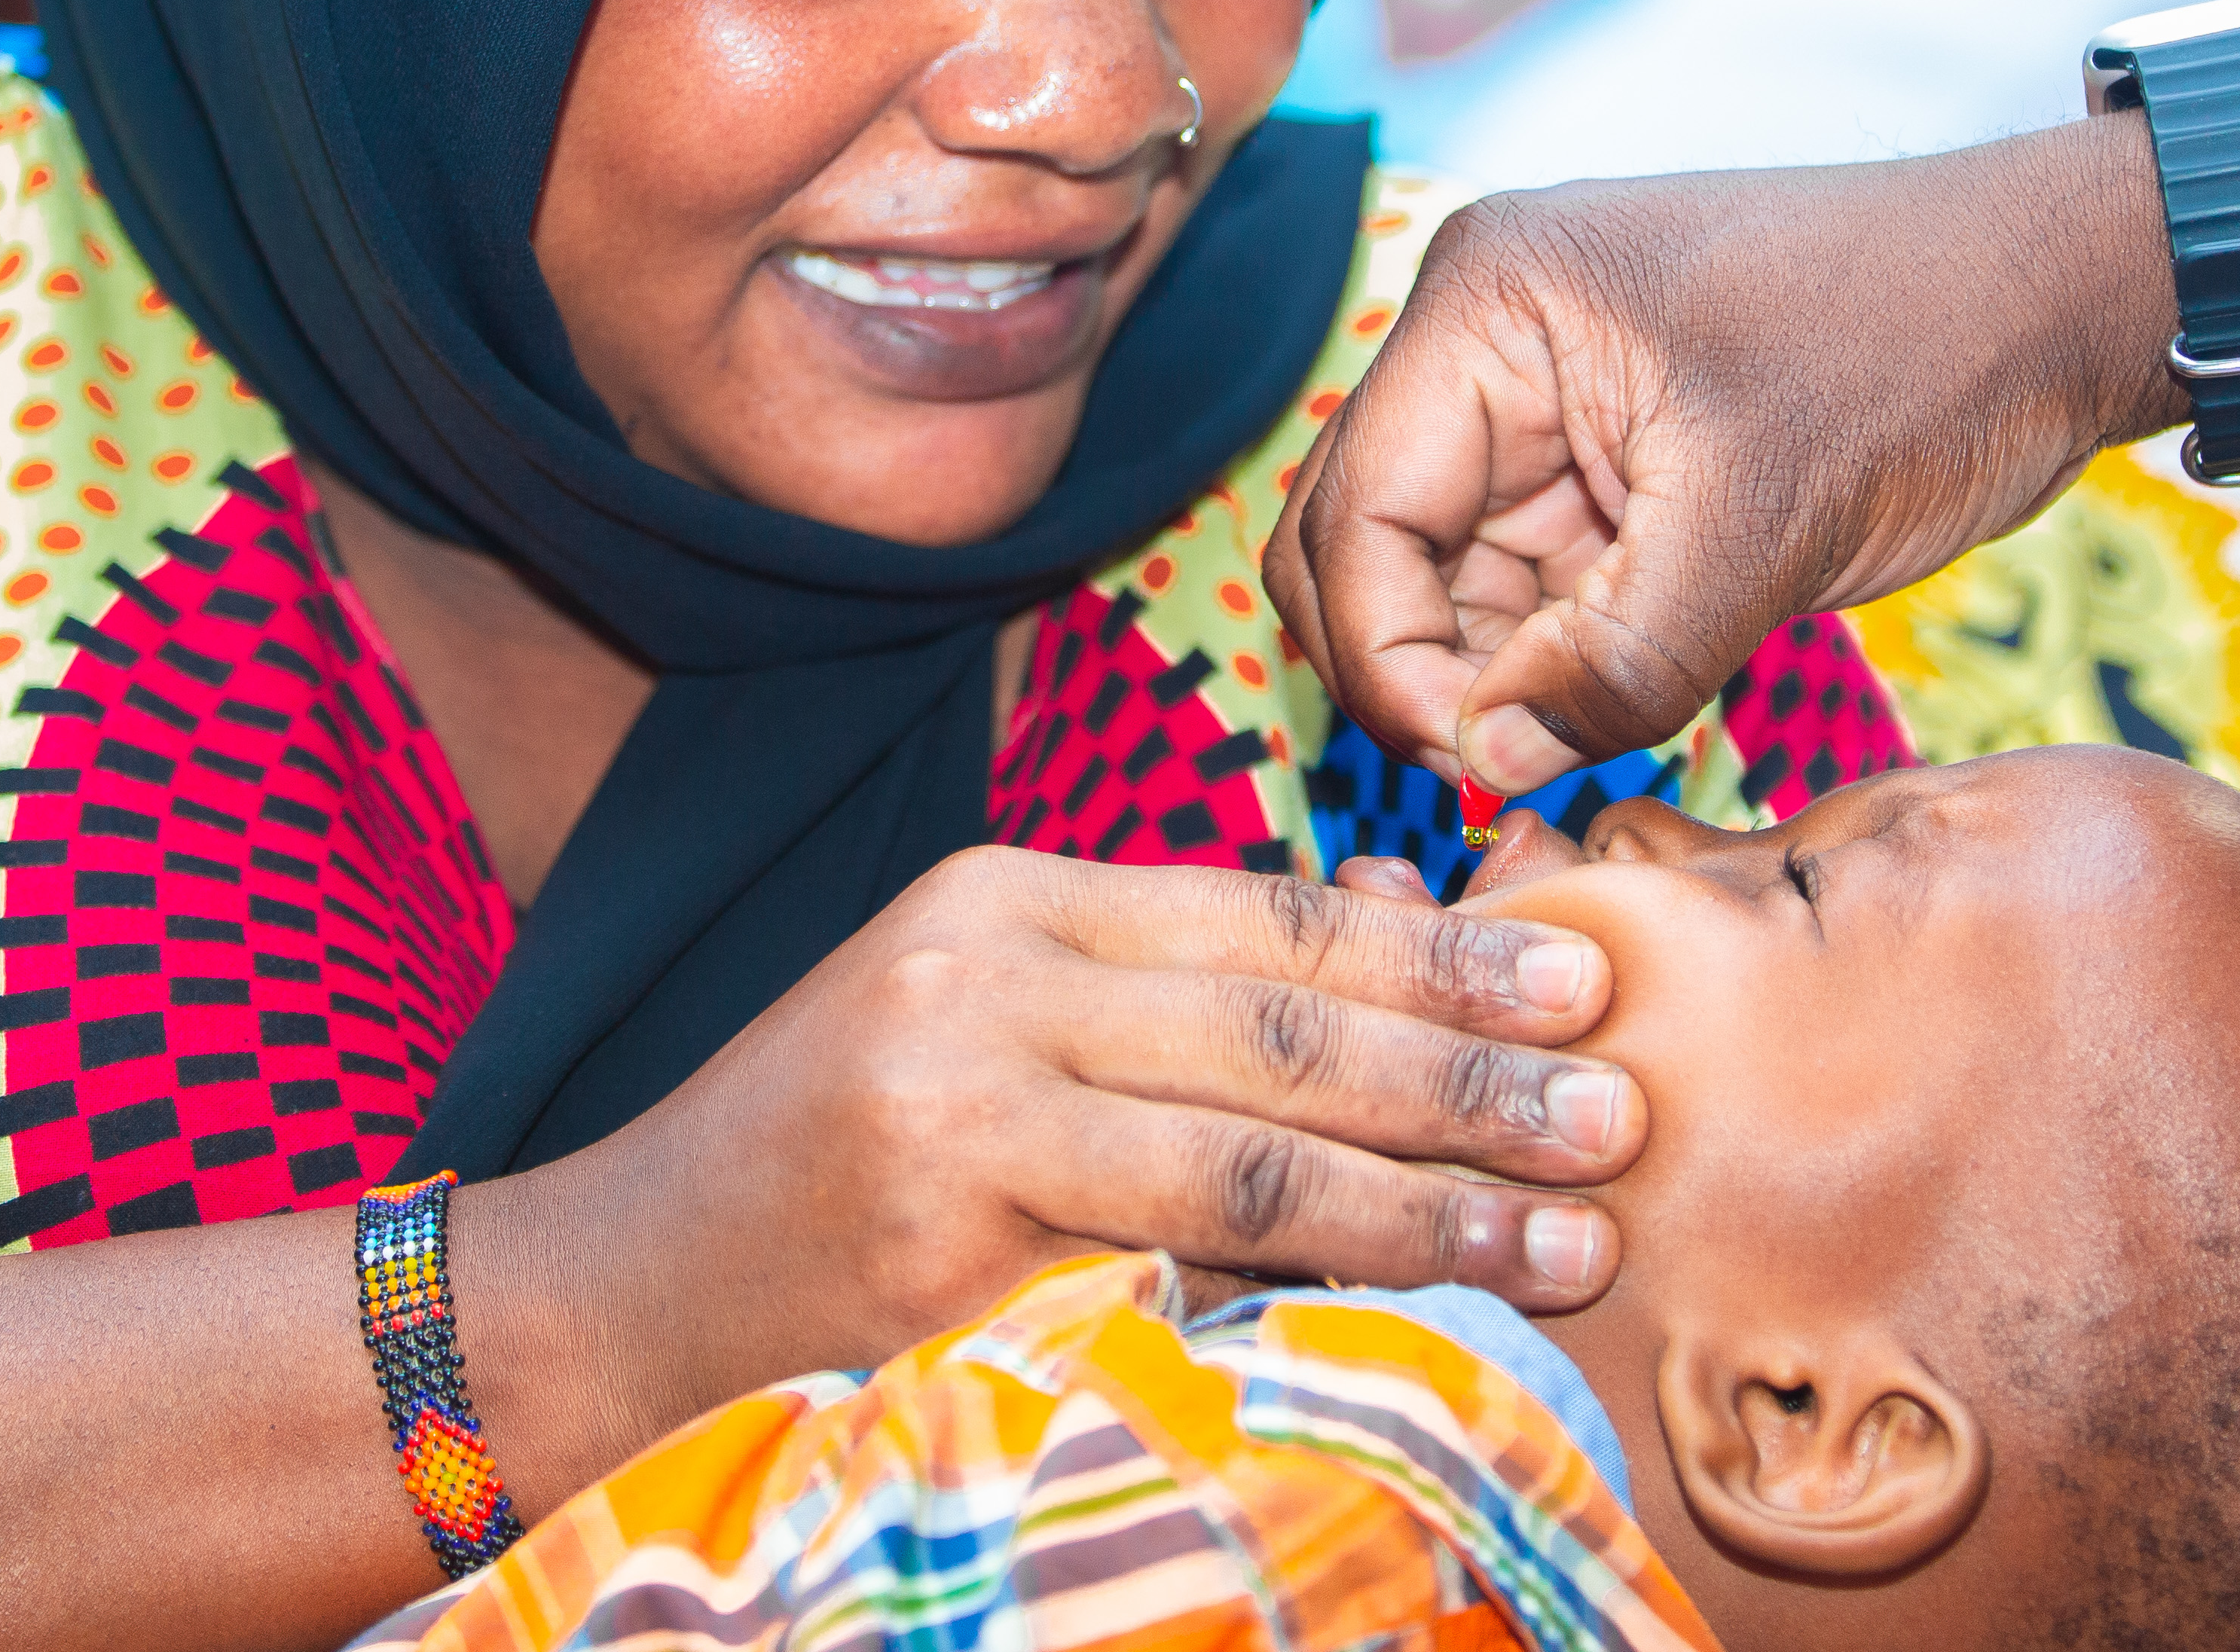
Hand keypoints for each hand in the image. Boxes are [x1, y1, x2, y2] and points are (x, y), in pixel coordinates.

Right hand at [500, 843, 1643, 1476]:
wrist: (619, 1289)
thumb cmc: (835, 1153)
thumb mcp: (990, 1017)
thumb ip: (1170, 985)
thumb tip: (1404, 936)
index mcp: (1006, 902)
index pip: (1265, 917)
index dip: (1438, 951)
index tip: (1583, 980)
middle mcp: (981, 987)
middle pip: (1277, 1031)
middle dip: (1470, 1076)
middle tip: (1621, 1112)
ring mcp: (954, 1124)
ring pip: (1243, 1162)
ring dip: (1426, 1206)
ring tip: (1563, 1238)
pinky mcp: (939, 1267)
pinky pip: (1165, 1289)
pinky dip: (1302, 1315)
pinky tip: (1413, 1337)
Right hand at [1261, 25, 2239, 789]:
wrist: (2069, 296)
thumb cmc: (1929, 353)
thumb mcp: (1767, 528)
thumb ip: (1613, 661)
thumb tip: (1488, 767)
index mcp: (1487, 308)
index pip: (1355, 517)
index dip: (1392, 663)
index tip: (1481, 771)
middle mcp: (1487, 342)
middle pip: (1367, 546)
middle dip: (1423, 675)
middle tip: (1520, 780)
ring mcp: (1546, 401)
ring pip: (1448, 580)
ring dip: (1498, 679)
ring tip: (1589, 754)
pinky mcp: (1610, 459)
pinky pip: (1534, 581)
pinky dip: (1560, 660)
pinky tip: (1621, 717)